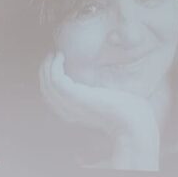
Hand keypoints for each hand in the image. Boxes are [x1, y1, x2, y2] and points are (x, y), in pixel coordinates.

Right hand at [39, 53, 160, 170]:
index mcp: (72, 114)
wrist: (132, 121)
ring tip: (56, 54)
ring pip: (47, 84)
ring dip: (48, 66)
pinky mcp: (74, 95)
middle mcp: (66, 112)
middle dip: (45, 71)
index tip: (57, 64)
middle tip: (53, 55)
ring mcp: (69, 104)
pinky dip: (54, 66)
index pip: (51, 97)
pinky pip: (55, 79)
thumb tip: (98, 85)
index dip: (49, 79)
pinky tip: (61, 56)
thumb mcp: (105, 101)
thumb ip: (96, 94)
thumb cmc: (125, 111)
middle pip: (46, 90)